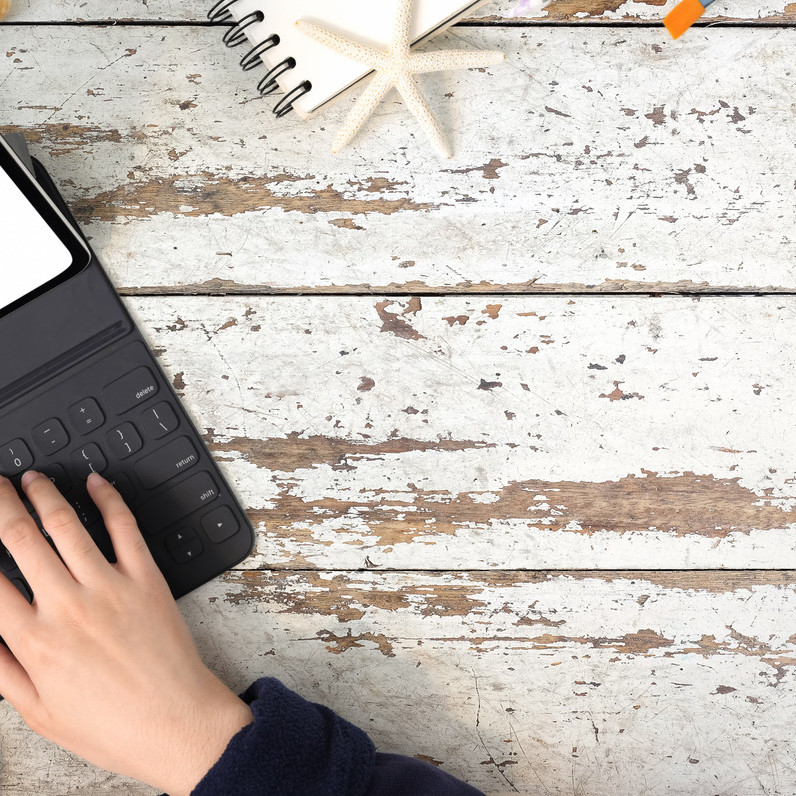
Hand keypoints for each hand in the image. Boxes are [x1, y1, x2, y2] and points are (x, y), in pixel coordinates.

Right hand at [0, 471, 252, 795]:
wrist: (175, 722)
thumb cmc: (111, 725)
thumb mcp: (38, 712)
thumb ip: (3, 670)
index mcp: (34, 641)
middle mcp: (67, 606)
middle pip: (20, 539)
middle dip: (1, 504)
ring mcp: (110, 586)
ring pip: (66, 525)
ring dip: (44, 494)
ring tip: (31, 478)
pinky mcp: (146, 578)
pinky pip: (125, 527)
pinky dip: (109, 499)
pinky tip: (96, 483)